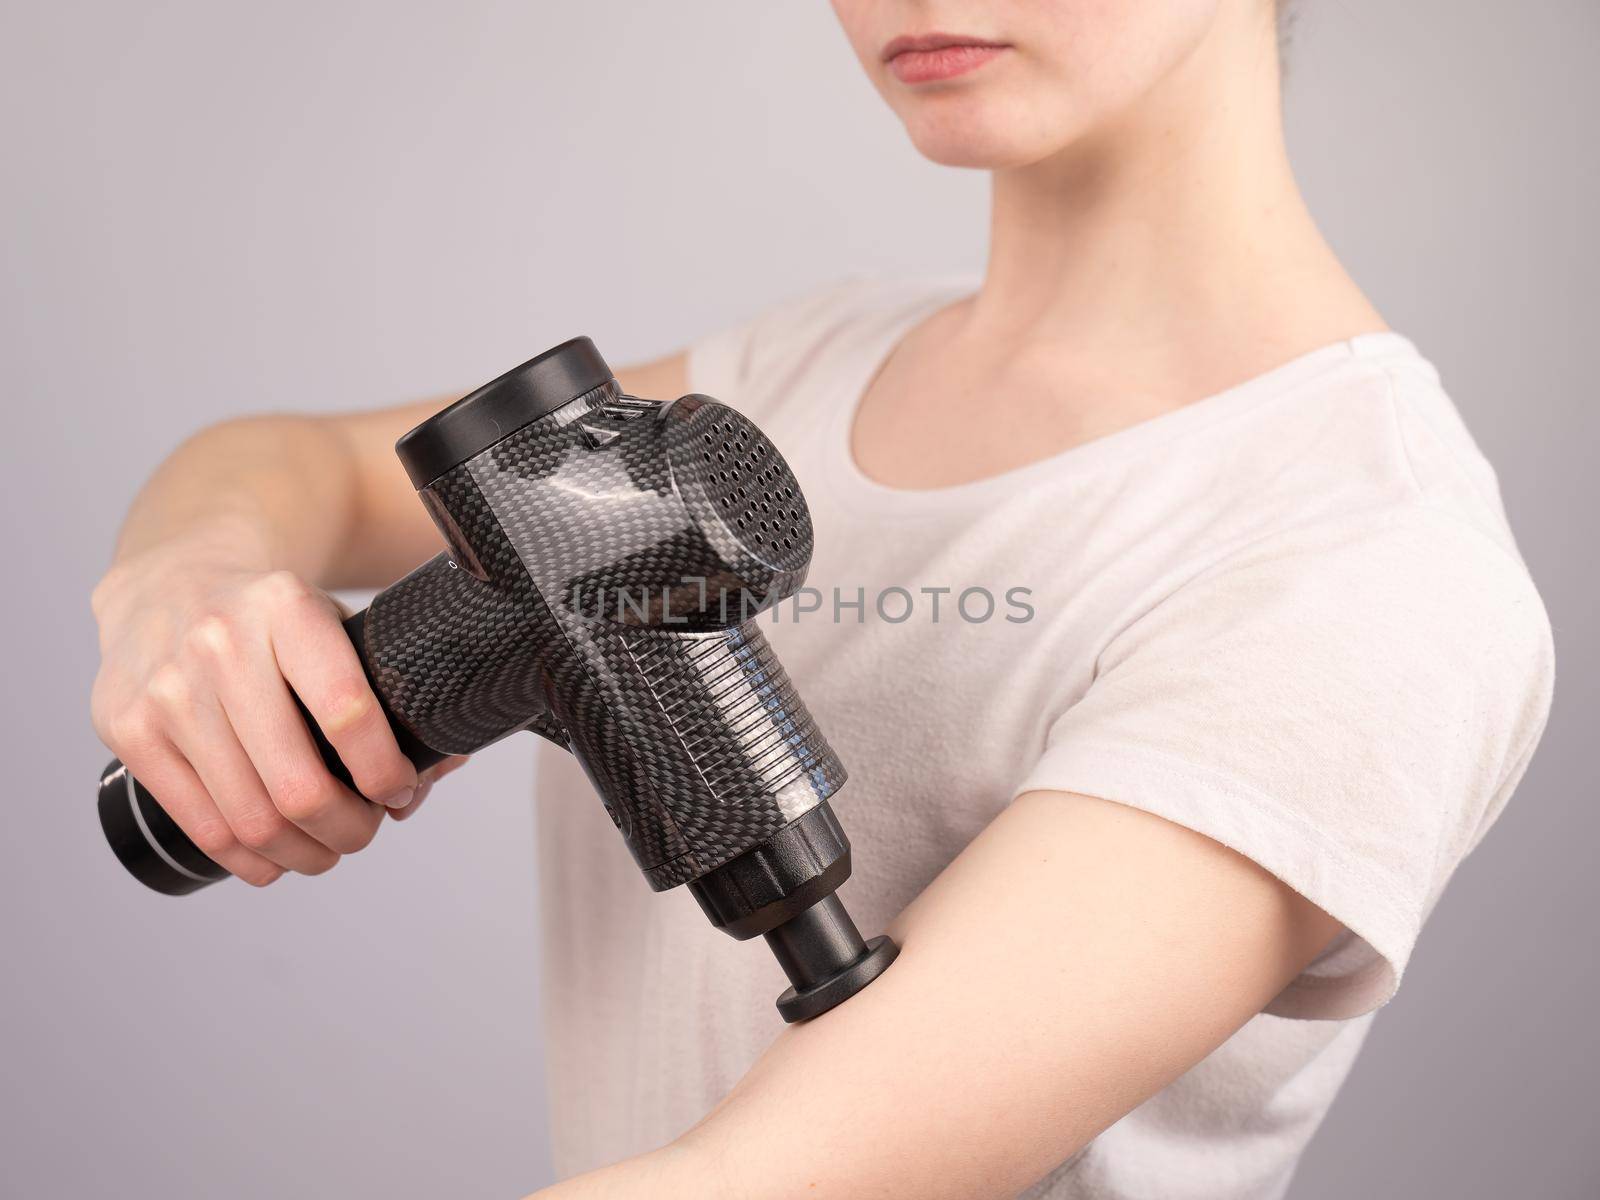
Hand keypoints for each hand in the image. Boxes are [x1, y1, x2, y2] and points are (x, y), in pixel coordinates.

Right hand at [90, 524, 424, 885]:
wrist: (171, 579)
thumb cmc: (271, 618)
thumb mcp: (334, 623)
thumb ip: (389, 688)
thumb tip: (443, 763)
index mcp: (286, 608)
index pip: (348, 713)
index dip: (384, 772)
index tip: (399, 790)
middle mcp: (220, 644)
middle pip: (299, 786)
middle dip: (350, 829)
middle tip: (366, 829)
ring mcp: (168, 690)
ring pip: (250, 820)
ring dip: (304, 853)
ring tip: (326, 847)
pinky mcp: (130, 729)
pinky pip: (202, 827)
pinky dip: (251, 860)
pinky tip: (275, 857)